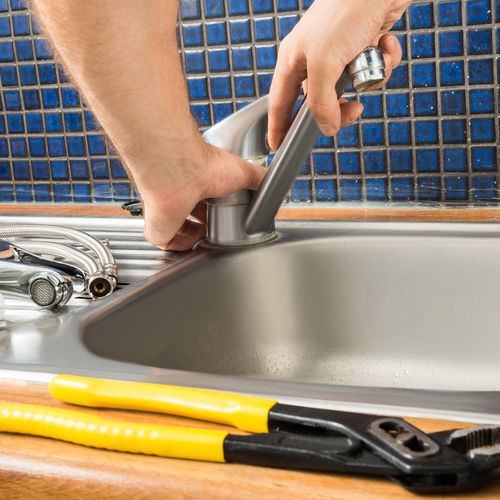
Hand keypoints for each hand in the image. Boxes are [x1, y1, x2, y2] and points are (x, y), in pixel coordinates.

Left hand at [138, 141, 265, 250]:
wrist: (182, 170)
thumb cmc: (205, 164)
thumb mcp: (243, 172)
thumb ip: (259, 179)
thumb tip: (275, 185)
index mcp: (195, 181)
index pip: (203, 200)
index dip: (213, 212)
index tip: (224, 220)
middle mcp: (178, 194)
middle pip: (189, 216)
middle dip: (203, 227)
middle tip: (218, 234)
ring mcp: (165, 210)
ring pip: (176, 229)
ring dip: (192, 238)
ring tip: (208, 243)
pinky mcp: (157, 226)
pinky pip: (165, 242)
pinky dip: (178, 246)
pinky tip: (192, 247)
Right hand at [268, 0, 409, 149]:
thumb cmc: (345, 10)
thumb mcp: (325, 63)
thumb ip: (321, 102)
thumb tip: (327, 128)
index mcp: (293, 61)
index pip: (281, 103)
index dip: (279, 126)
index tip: (278, 146)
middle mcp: (314, 59)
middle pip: (322, 102)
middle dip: (342, 107)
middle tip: (355, 110)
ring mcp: (339, 53)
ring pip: (352, 88)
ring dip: (369, 78)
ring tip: (373, 61)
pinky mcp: (363, 46)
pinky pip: (372, 69)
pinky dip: (383, 61)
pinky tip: (384, 43)